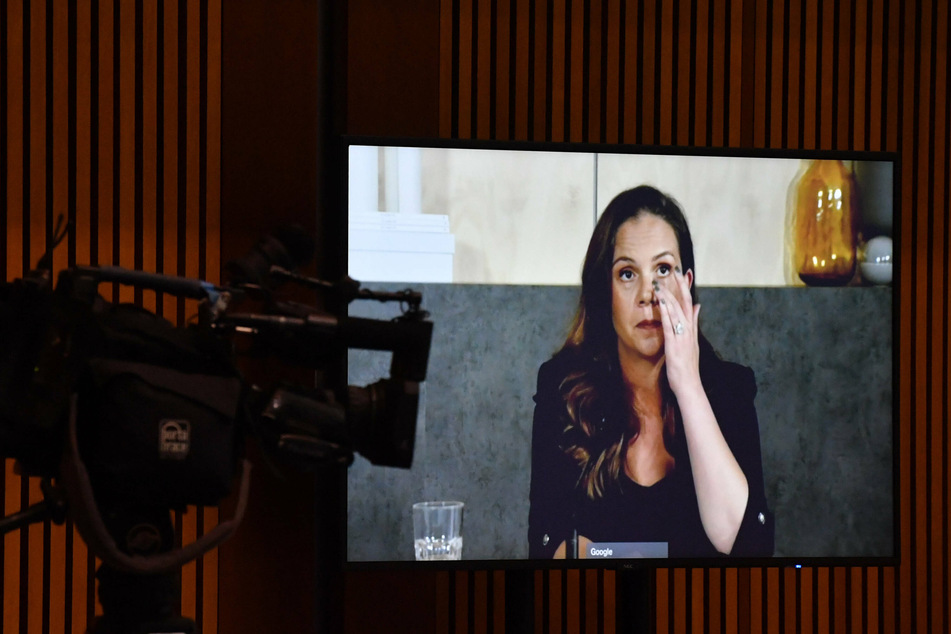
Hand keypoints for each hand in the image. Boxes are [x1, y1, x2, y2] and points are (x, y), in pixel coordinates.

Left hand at [655, 267, 700, 395]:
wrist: (689, 384)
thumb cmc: (688, 365)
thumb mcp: (692, 341)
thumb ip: (694, 322)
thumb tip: (698, 306)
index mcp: (691, 329)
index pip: (690, 303)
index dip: (686, 287)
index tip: (683, 273)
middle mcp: (688, 329)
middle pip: (685, 302)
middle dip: (680, 285)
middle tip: (675, 269)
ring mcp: (682, 336)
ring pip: (676, 310)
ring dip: (668, 295)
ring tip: (661, 281)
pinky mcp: (674, 343)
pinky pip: (669, 324)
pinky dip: (666, 311)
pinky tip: (661, 300)